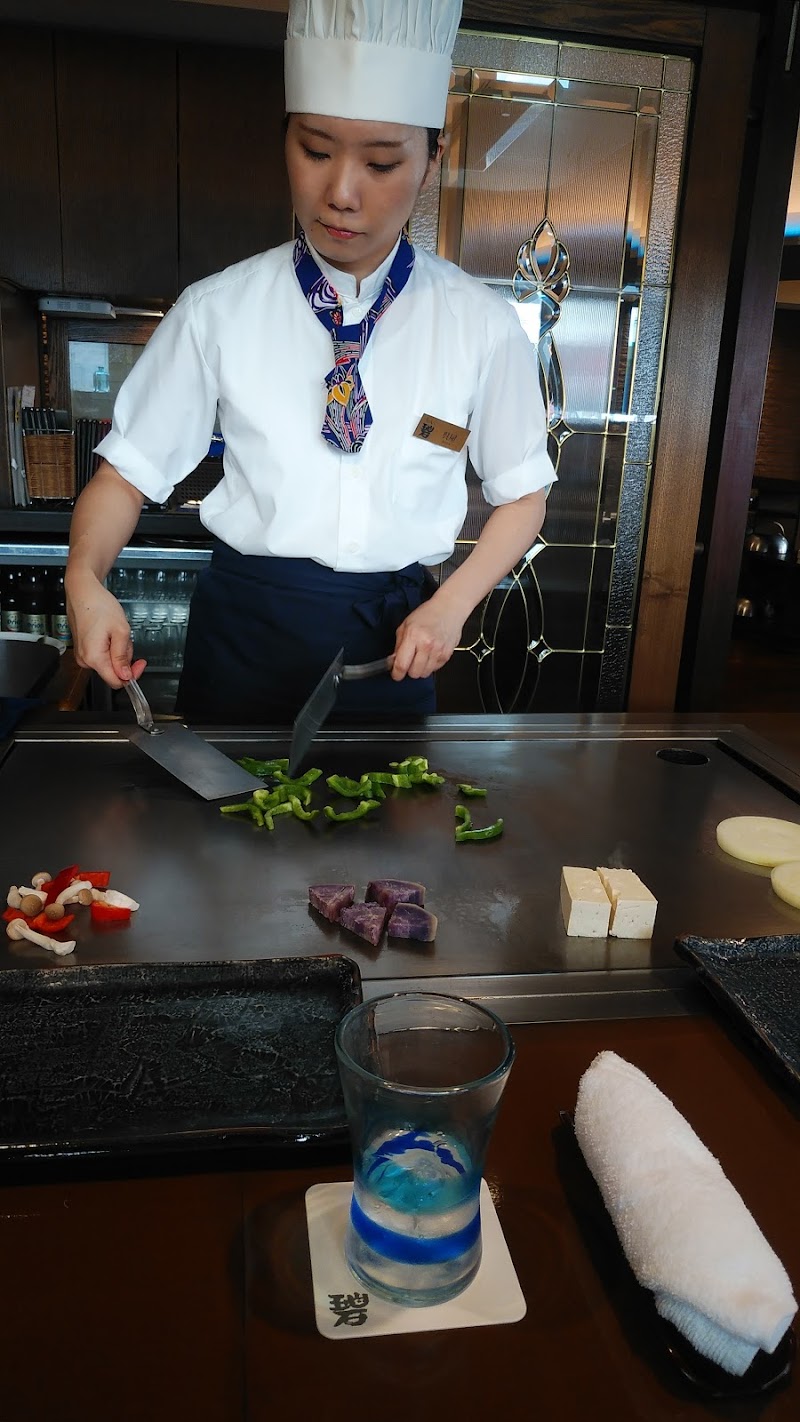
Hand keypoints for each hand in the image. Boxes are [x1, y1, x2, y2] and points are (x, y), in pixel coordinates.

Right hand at [66, 569, 146, 688]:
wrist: (82, 591)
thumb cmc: (98, 605)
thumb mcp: (121, 630)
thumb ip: (123, 656)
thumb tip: (125, 675)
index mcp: (94, 657)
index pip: (115, 681)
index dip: (131, 675)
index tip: (140, 664)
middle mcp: (84, 659)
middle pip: (113, 671)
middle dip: (124, 657)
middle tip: (125, 637)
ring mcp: (82, 654)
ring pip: (109, 662)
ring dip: (118, 650)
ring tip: (115, 631)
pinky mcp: (83, 648)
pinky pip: (102, 654)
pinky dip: (110, 646)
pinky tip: (109, 632)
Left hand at [390, 591, 465, 680]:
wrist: (449, 608)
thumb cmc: (428, 614)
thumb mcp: (406, 625)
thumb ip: (398, 645)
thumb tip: (393, 661)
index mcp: (413, 636)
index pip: (402, 664)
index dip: (396, 674)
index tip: (395, 674)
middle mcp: (426, 645)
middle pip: (414, 673)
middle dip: (409, 670)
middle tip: (409, 662)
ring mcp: (438, 651)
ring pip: (425, 674)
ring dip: (420, 669)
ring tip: (420, 657)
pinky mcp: (447, 655)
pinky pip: (435, 669)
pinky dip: (430, 665)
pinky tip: (430, 654)